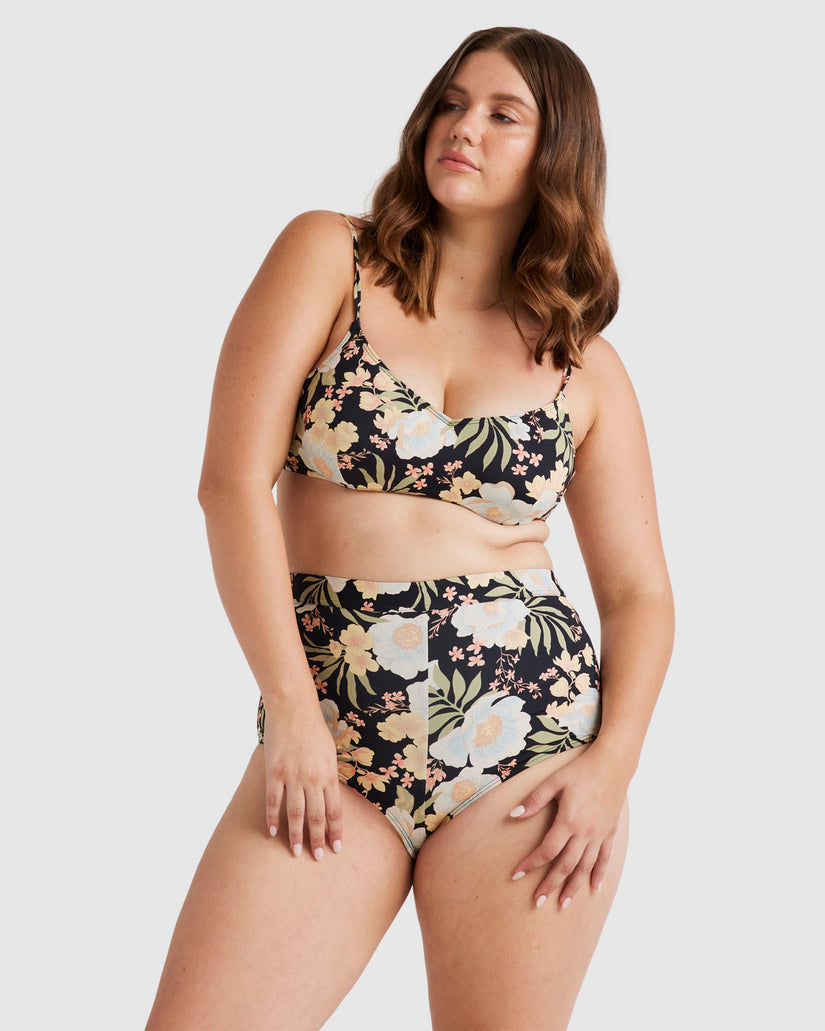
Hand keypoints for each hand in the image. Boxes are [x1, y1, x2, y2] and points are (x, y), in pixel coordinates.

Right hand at [262, 695, 343, 860]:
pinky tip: (273, 832)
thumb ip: (328, 775)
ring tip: (296, 852)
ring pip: (296, 813)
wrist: (293, 708)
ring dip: (296, 835)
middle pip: (316, 816)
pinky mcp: (274, 772)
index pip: (335, 810)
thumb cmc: (313, 728)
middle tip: (319, 857)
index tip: (337, 847)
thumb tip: (330, 794)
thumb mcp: (329, 752)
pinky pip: (274, 801)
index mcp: (329, 774)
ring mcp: (293, 777)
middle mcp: (313, 779)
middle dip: (318, 839)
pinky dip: (273, 818)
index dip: (336, 831)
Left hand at [509, 744, 629, 909]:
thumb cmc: (580, 771)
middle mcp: (585, 832)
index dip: (530, 864)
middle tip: (537, 901)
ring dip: (573, 886)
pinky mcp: (609, 832)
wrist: (613, 764)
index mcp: (568, 821)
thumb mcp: (554, 781)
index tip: (516, 875)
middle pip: (565, 865)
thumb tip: (513, 815)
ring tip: (563, 904)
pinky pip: (605, 858)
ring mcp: (599, 834)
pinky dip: (599, 874)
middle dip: (550, 885)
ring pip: (585, 867)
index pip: (546, 850)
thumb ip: (534, 800)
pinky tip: (594, 888)